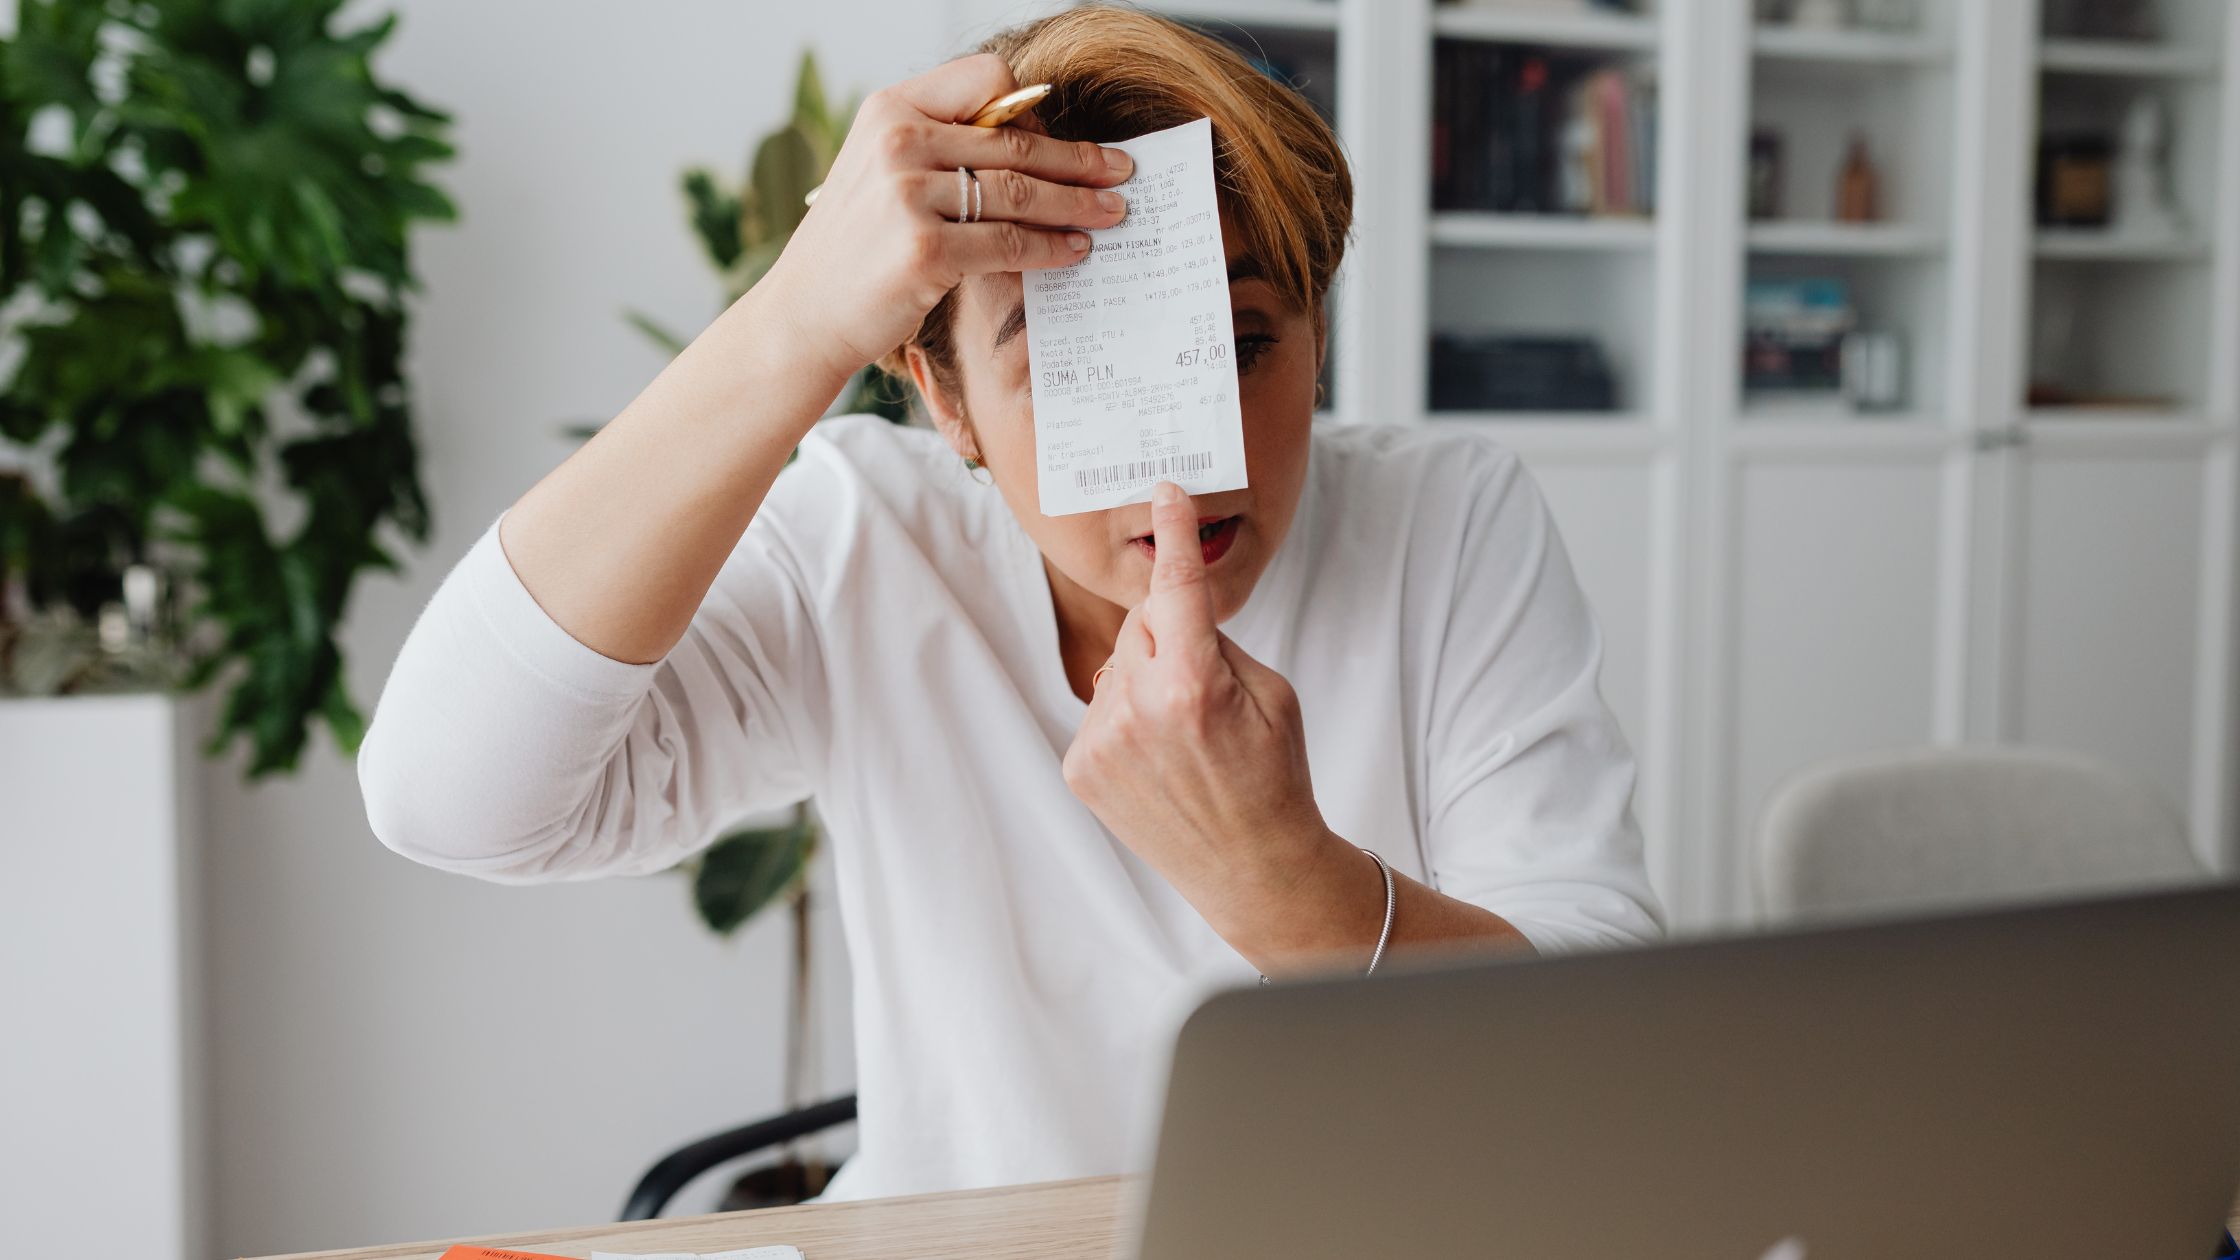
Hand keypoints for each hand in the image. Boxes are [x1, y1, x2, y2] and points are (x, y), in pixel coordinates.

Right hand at [757, 53, 1132, 384]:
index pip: (985, 79)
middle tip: (1122, 172)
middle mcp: (897, 143)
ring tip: (1112, 214)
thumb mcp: (881, 172)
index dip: (1033, 111)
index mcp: (890, 109)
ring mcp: (908, 197)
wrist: (804, 314)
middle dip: (1079, 160)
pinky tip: (1075, 250)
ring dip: (1076, 204)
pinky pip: (1009, 243)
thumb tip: (1032, 145)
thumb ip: (940, 147)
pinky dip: (1051, 247)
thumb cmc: (855, 246)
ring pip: (1019, 192)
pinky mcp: (924, 251)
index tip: (1064, 139)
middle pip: (1015, 141)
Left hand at [1062, 482, 1347, 947]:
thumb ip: (1217, 645)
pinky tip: (1159, 762)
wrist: (1252, 869)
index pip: (1178, 587)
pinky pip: (1101, 710)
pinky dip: (1126, 721)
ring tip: (1185, 741)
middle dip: (1171, 639)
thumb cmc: (1274, 777)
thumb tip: (1172, 617)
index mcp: (1194, 683)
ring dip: (1147, 683)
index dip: (1174, 535)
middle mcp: (1138, 707)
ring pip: (1119, 668)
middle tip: (1208, 692)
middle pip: (1143, 626)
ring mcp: (1101, 740)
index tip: (1166, 491)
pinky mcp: (1080, 768)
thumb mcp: (1273, 695)